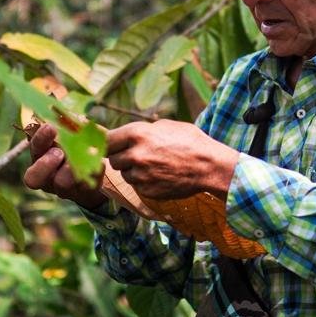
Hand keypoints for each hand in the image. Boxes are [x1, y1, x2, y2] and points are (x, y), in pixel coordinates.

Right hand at [23, 123, 106, 209]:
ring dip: (71, 169)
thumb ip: (68, 122)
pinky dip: (94, 173)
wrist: (98, 166)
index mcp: (41, 156)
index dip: (39, 139)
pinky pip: (86, 186)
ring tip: (83, 158)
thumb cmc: (80, 142)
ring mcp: (63, 188)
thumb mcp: (73, 130)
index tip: (50, 127)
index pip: (33, 149)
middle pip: (33, 178)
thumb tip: (65, 111)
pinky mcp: (83, 193)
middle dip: (45, 163)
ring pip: (61, 184)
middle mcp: (47, 176)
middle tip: (59, 152)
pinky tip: (100, 163)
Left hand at [106, 120, 239, 199]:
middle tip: (135, 155)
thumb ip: (141, 130)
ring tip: (153, 165)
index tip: (107, 145)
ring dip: (132, 170)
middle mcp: (135, 155)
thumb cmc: (189, 141)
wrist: (209, 166)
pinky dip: (144, 182)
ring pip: (125, 174)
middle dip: (121, 157)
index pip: (106, 140)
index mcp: (137, 134)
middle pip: (112, 159)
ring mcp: (141, 175)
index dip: (106, 143)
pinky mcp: (147, 191)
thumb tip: (123, 135)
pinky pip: (138, 186)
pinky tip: (160, 175)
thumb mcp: (165, 126)